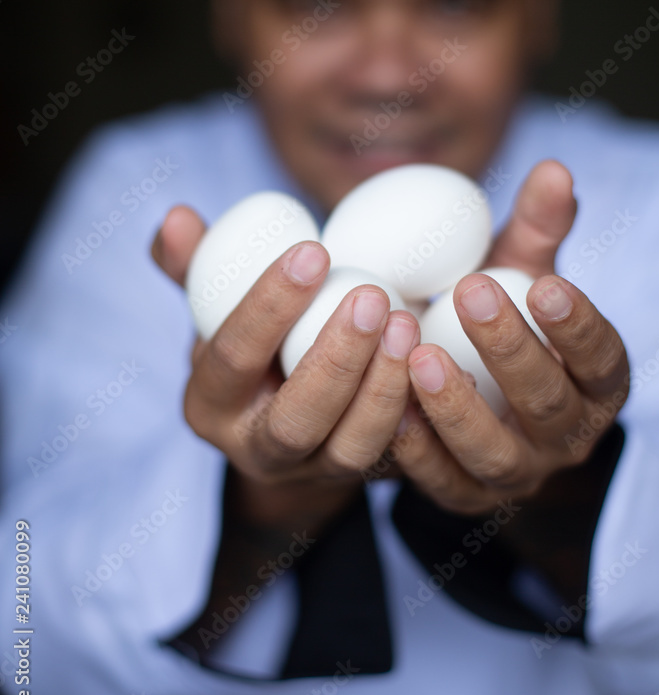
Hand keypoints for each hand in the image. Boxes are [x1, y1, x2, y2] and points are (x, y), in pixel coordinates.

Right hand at [151, 206, 418, 527]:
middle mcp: (256, 451)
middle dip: (336, 359)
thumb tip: (177, 216)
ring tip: (408, 323)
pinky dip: (422, 413)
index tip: (314, 251)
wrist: (285, 411)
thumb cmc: (252, 342)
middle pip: (294, 420)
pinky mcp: (362, 478)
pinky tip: (446, 366)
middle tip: (372, 295)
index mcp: (209, 404)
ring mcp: (313, 473)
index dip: (269, 306)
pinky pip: (398, 458)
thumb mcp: (216, 307)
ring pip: (351, 449)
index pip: (232, 358)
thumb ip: (196, 262)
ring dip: (384, 387)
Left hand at [390, 160, 629, 514]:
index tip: (545, 284)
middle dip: (511, 351)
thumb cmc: (499, 317)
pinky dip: (416, 449)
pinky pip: (443, 483)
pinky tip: (388, 407)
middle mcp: (565, 435)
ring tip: (417, 354)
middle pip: (549, 405)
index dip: (579, 327)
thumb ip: (537, 229)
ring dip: (458, 407)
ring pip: (496, 455)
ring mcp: (517, 472)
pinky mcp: (465, 494)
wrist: (464, 382)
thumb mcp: (520, 272)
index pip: (603, 359)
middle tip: (469, 293)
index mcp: (594, 382)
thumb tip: (553, 169)